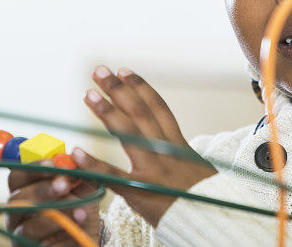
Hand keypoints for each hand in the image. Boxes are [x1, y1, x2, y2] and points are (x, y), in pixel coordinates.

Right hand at [5, 159, 99, 245]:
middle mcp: (18, 212)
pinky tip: (77, 230)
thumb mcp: (85, 186)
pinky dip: (61, 237)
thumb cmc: (80, 206)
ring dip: (55, 216)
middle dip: (42, 190)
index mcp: (25, 190)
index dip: (33, 169)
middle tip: (64, 185)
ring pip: (27, 226)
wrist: (87, 236)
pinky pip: (42, 246)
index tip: (53, 163)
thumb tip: (76, 153)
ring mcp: (22, 235)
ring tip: (81, 212)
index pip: (17, 176)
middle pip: (17, 200)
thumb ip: (80, 170)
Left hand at [73, 65, 216, 226]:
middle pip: (139, 111)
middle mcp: (165, 149)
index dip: (140, 86)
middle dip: (118, 89)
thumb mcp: (192, 165)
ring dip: (106, 110)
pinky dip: (93, 164)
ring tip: (88, 94)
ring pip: (128, 132)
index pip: (157, 107)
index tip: (123, 70)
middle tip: (98, 71)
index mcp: (177, 143)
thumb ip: (174, 151)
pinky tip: (77, 151)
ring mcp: (153, 168)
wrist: (214, 220)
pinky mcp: (140, 190)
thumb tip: (161, 138)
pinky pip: (113, 175)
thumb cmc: (204, 196)